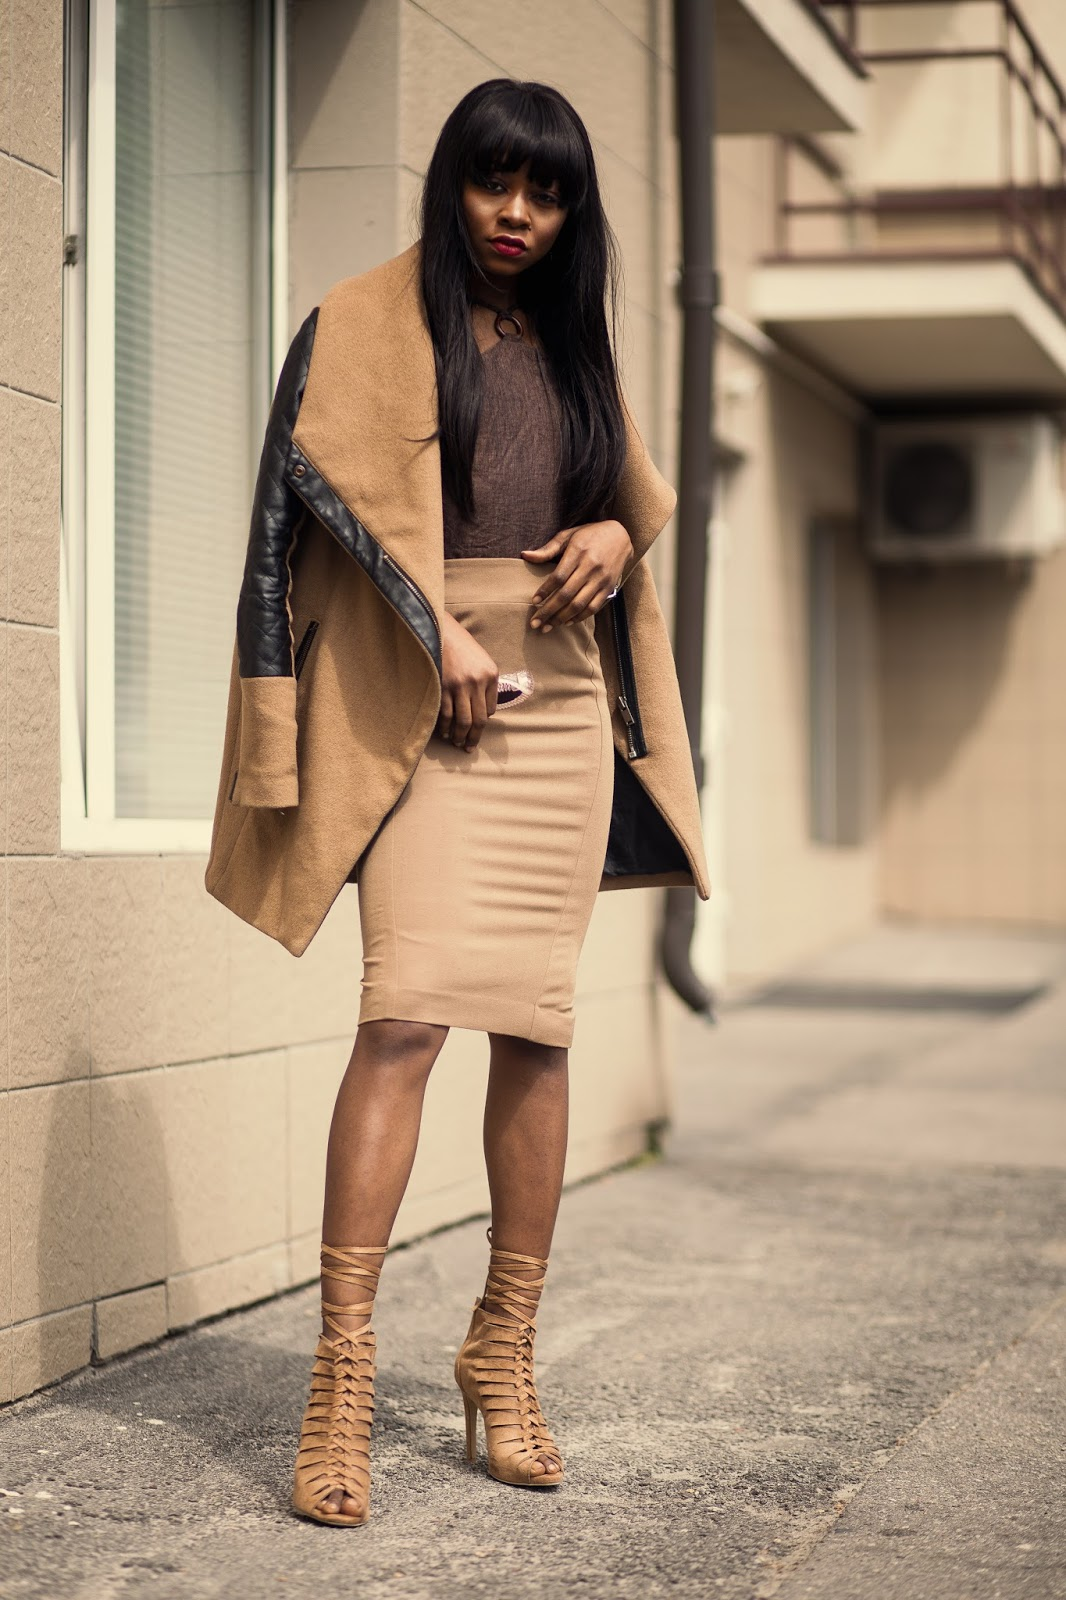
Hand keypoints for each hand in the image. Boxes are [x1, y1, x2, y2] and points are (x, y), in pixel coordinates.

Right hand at [437, 612, 497, 751]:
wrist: (440, 630)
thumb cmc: (461, 647)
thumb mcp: (481, 661)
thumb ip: (485, 684)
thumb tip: (484, 712)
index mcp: (491, 675)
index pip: (490, 709)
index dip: (482, 721)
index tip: (475, 729)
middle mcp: (478, 681)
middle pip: (479, 719)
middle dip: (474, 737)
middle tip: (468, 748)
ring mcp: (460, 684)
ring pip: (463, 720)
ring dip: (459, 736)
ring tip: (456, 743)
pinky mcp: (443, 686)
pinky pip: (446, 714)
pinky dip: (445, 727)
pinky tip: (444, 733)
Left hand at [521, 519, 633, 630]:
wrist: (621, 537)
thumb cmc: (589, 535)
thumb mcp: (568, 535)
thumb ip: (547, 549)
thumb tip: (525, 556)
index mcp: (578, 552)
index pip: (559, 576)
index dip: (545, 590)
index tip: (534, 601)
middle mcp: (590, 567)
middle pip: (566, 594)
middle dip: (549, 611)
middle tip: (535, 623)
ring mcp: (601, 579)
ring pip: (579, 604)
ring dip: (561, 618)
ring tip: (547, 627)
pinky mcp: (609, 588)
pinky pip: (593, 607)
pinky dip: (579, 617)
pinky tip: (566, 622)